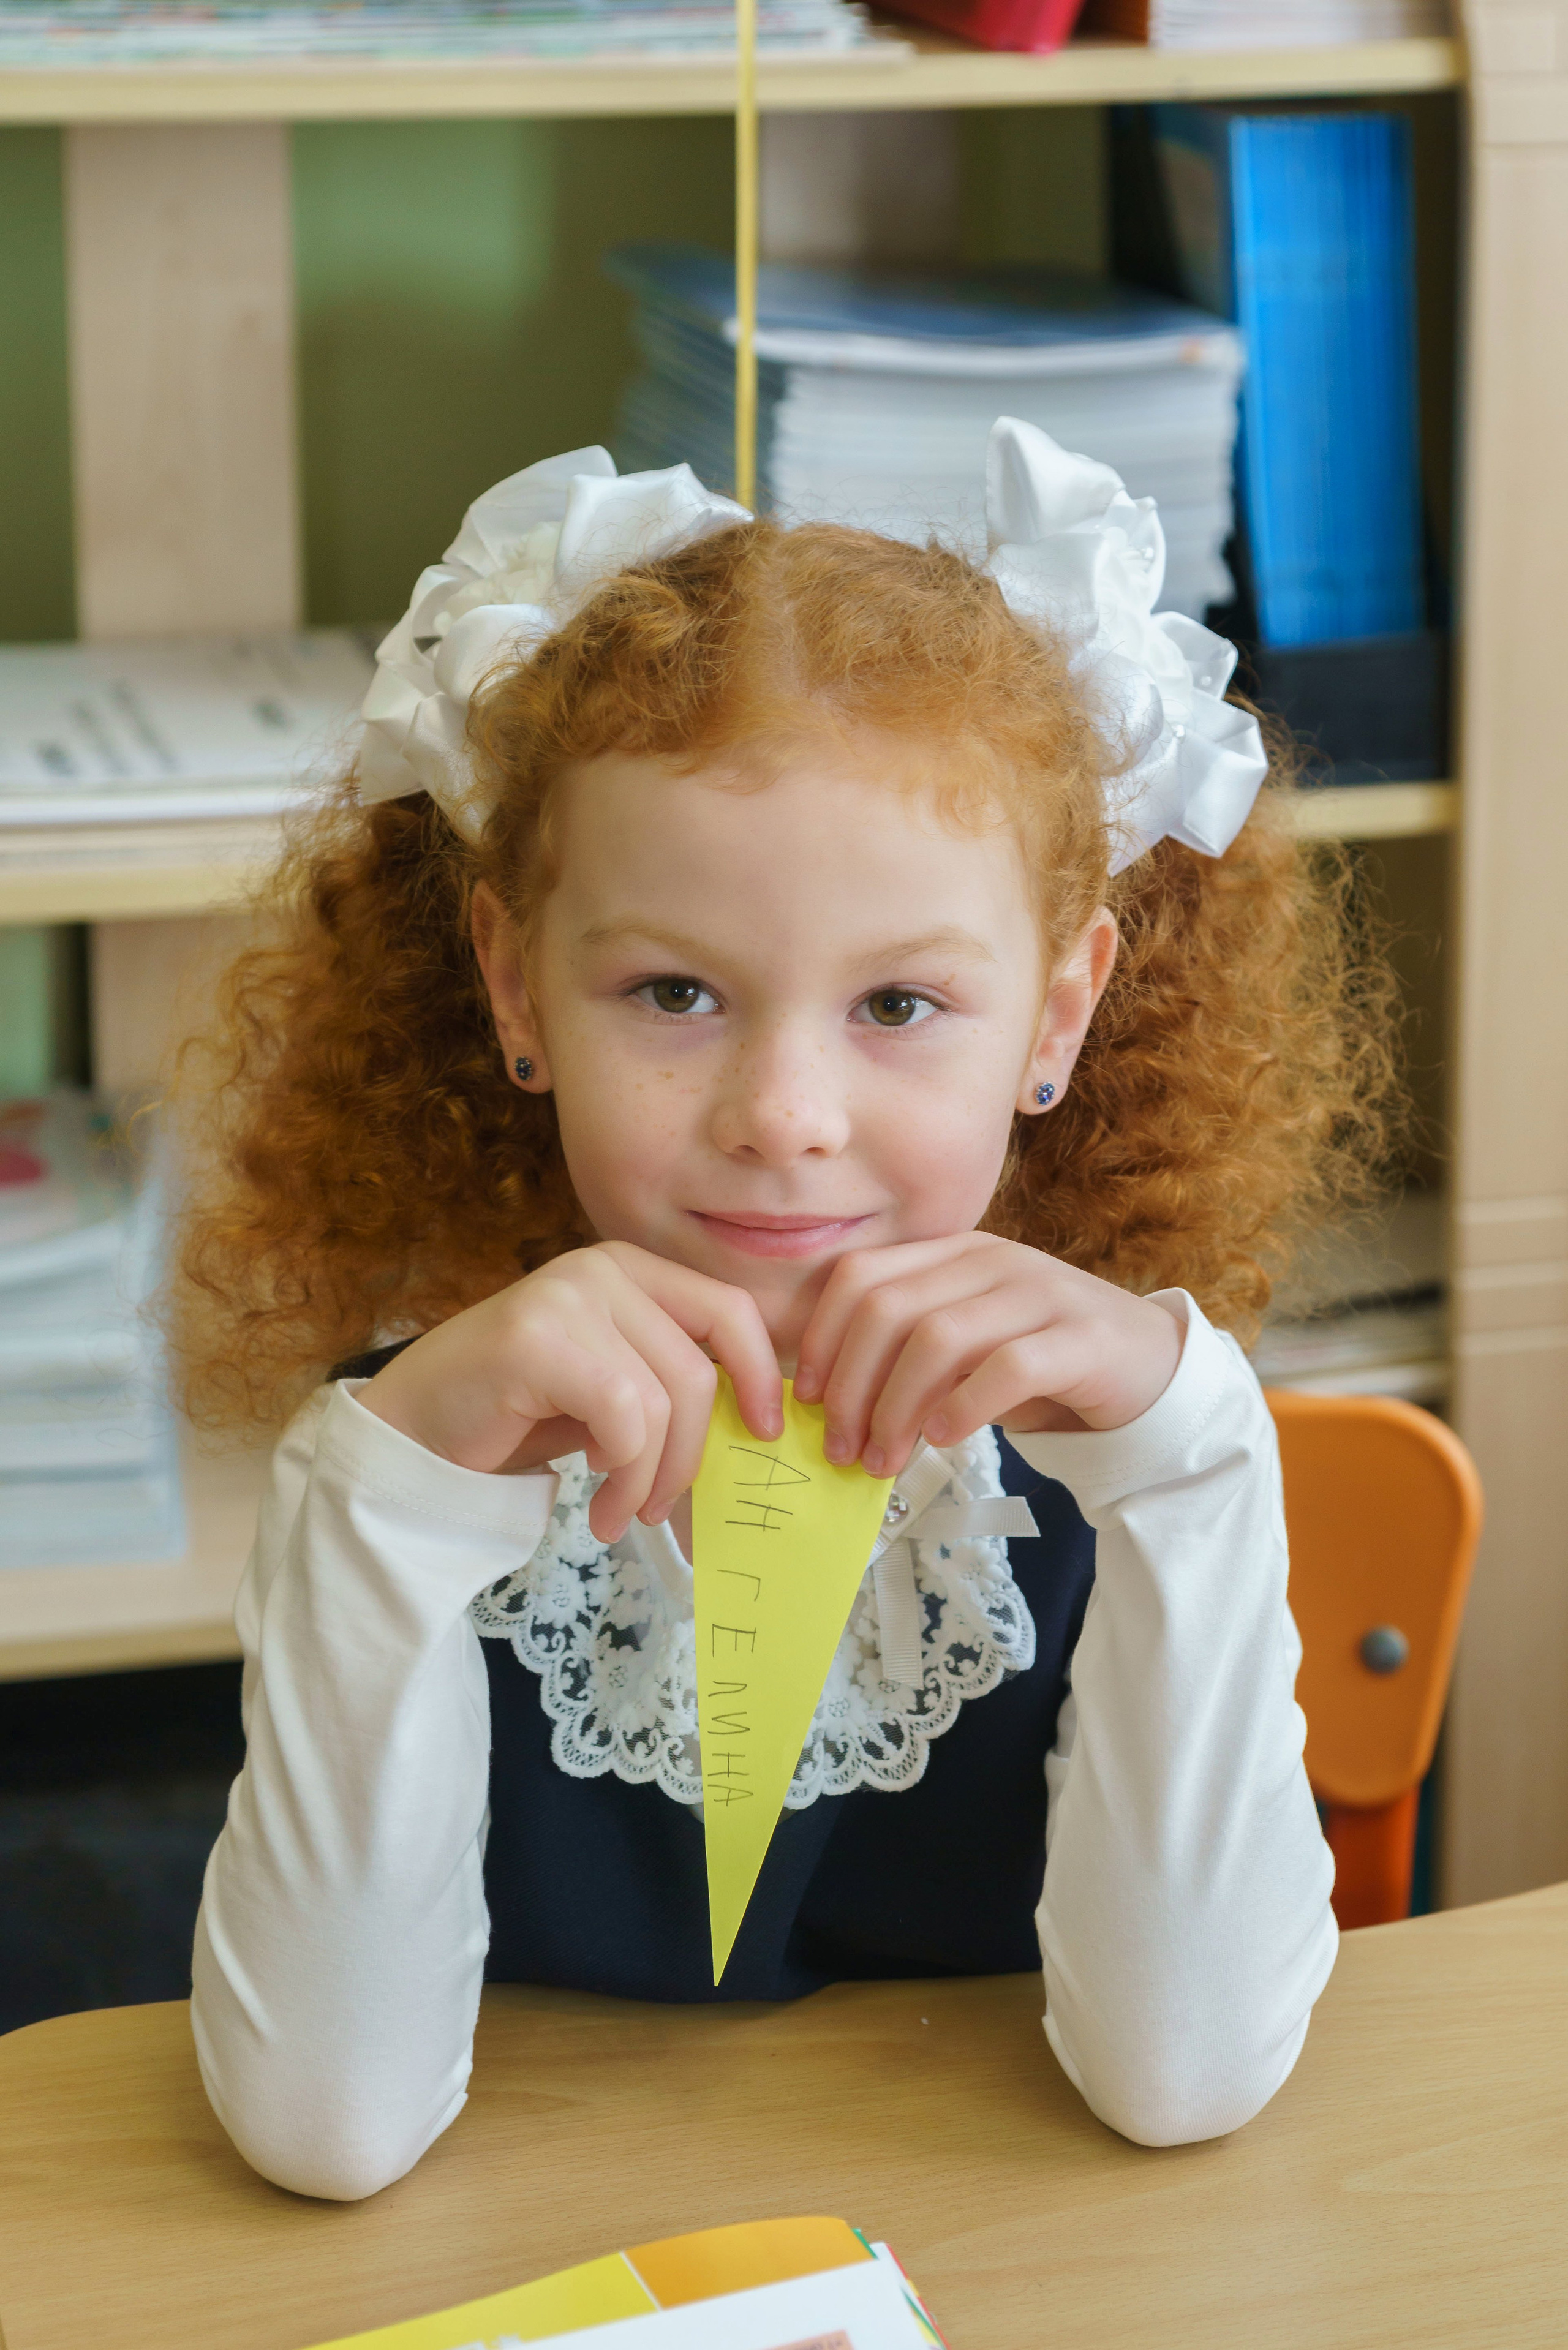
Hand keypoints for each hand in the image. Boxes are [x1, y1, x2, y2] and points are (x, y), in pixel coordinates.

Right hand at [358, 1242, 781, 1541]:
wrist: (415, 1431)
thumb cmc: (520, 1415)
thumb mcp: (614, 1390)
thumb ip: (672, 1386)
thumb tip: (760, 1424)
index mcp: (631, 1270)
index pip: (730, 1309)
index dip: (759, 1373)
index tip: (765, 1433)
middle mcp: (601, 1268)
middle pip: (698, 1368)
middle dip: (692, 1456)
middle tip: (659, 1509)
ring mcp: (565, 1295)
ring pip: (663, 1400)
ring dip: (650, 1478)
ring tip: (620, 1514)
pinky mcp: (535, 1337)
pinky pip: (622, 1414)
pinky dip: (622, 1472)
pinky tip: (595, 1500)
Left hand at [791, 1233, 1182, 1478]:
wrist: (1149, 1369)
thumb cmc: (1041, 1362)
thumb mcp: (968, 1344)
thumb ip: (908, 1354)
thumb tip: (833, 1406)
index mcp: (955, 1253)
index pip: (860, 1275)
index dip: (823, 1339)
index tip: (808, 1402)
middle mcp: (993, 1260)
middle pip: (888, 1308)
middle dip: (852, 1386)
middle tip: (844, 1448)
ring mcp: (1040, 1294)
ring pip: (938, 1338)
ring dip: (896, 1408)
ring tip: (884, 1459)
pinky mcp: (1081, 1338)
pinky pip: (1006, 1367)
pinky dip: (963, 1407)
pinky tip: (944, 1439)